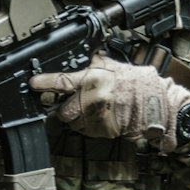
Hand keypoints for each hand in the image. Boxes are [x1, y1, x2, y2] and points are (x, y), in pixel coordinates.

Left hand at [32, 57, 189, 149]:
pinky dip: (87, 127)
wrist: (157, 106)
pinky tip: (98, 118)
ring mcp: (97, 118)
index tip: (32, 83)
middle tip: (71, 103)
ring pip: (72, 123)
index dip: (43, 82)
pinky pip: (85, 132)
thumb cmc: (137, 84)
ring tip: (89, 110)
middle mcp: (92, 99)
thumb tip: (77, 57)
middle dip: (63, 108)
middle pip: (61, 110)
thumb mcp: (114, 66)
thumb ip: (93, 63)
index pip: (61, 81)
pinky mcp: (103, 132)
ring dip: (75, 119)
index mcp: (93, 79)